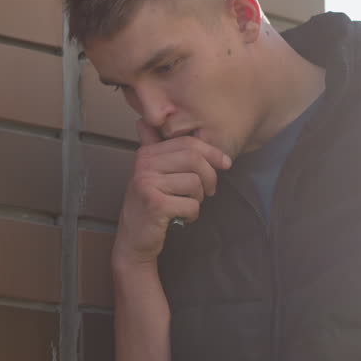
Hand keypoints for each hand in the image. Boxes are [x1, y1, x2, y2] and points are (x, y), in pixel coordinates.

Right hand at [113, 120, 231, 265]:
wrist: (134, 240)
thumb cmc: (150, 205)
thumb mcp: (152, 174)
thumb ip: (155, 148)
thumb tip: (146, 120)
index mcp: (147, 154)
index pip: (188, 143)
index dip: (212, 152)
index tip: (226, 163)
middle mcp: (144, 165)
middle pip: (194, 159)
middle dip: (210, 176)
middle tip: (209, 191)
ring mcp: (148, 184)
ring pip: (195, 183)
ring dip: (199, 199)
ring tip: (187, 205)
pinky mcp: (155, 204)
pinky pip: (191, 204)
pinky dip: (192, 214)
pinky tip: (181, 217)